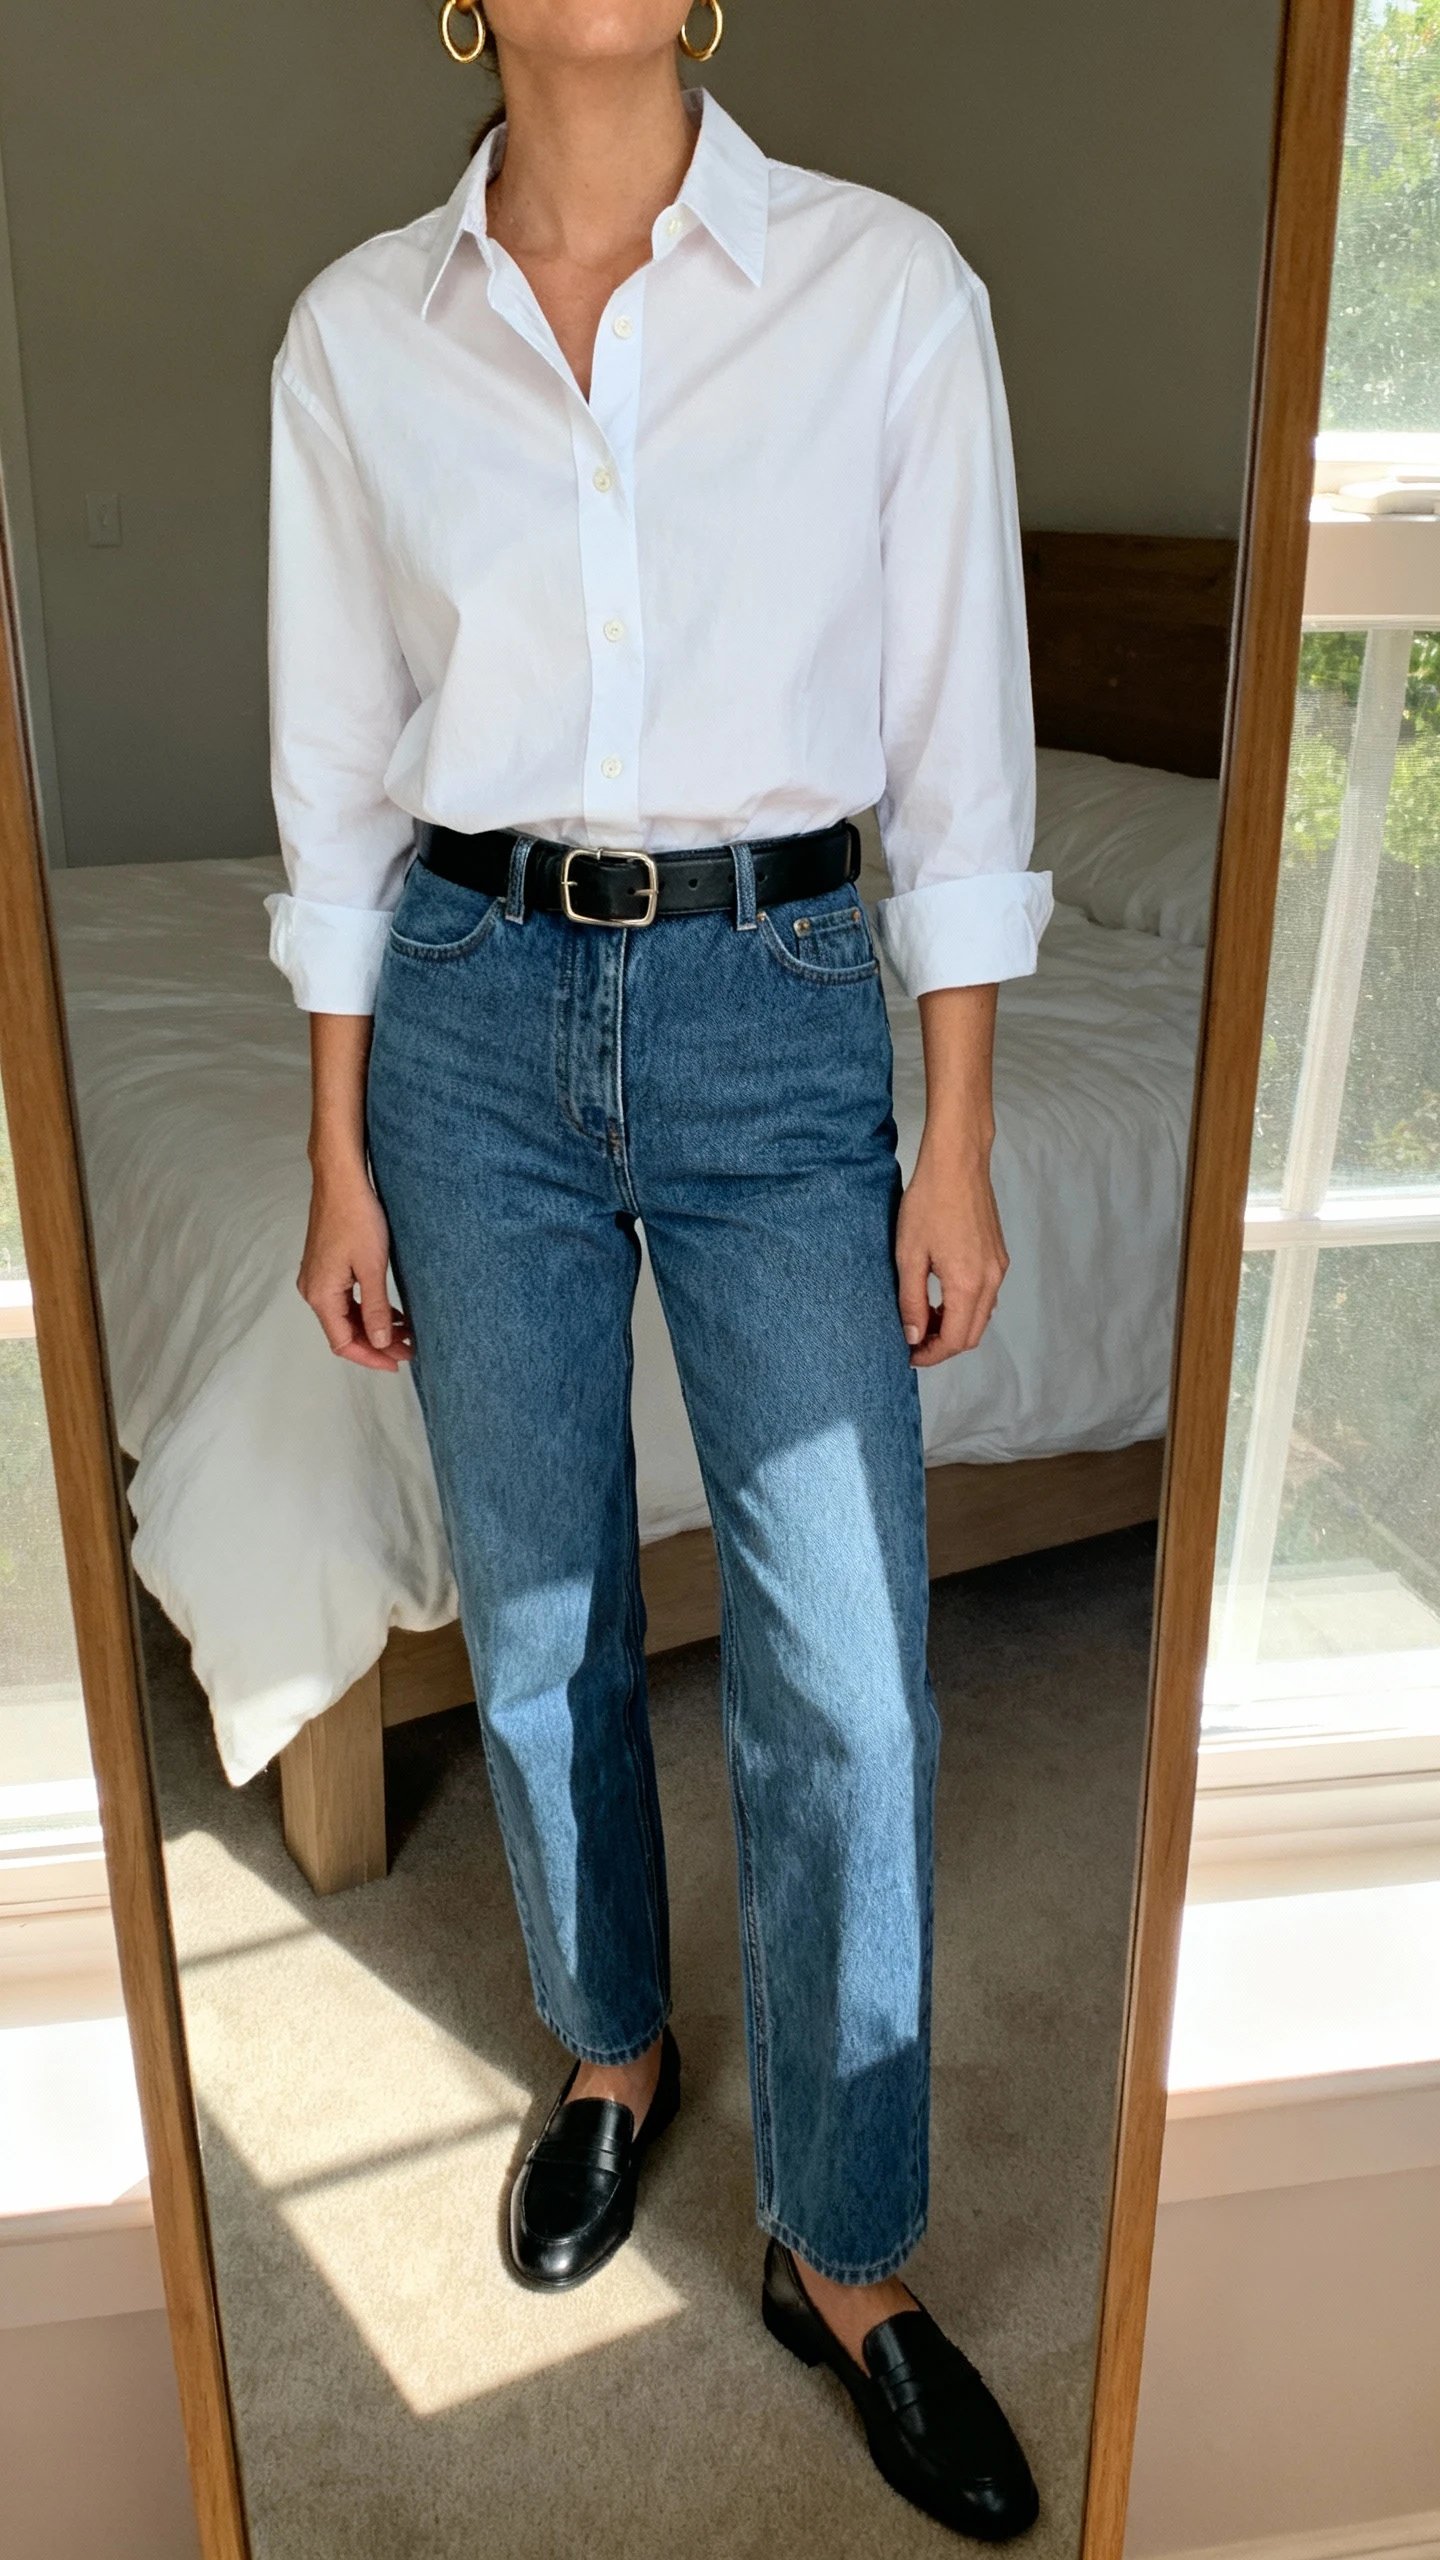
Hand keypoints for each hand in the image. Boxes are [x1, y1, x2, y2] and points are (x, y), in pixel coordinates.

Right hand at [298, 1154, 412, 1371]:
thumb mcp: (371, 1267)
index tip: (398, 1363)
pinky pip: (345, 1299)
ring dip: (373, 1327)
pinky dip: (366, 1310)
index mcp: (321, 1295)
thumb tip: (379, 1342)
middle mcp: (313, 1290)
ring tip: (405, 1333)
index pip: (343, 1342)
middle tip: (409, 1349)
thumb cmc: (356, 1216)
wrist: (341, 1179)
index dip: (371, 1357)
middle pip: (344, 1332)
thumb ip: (375, 1309)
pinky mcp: (325, 1267)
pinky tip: (390, 1312)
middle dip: (376, 1344)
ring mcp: (317, 1278)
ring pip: (346, 1316)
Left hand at [895, 1143, 1008, 1367]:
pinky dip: (965, 1306)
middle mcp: (991, 1280)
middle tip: (913, 1340)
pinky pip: (986, 1296)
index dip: (931, 1355)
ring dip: (955, 1325)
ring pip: (981, 1316)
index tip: (908, 1355)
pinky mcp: (999, 1255)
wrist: (957, 1162)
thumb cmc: (928, 1202)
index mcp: (968, 1284)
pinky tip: (940, 1295)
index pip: (956, 1340)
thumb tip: (913, 1337)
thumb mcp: (909, 1255)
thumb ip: (911, 1301)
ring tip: (923, 1317)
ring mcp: (999, 1267)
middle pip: (973, 1334)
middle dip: (943, 1345)